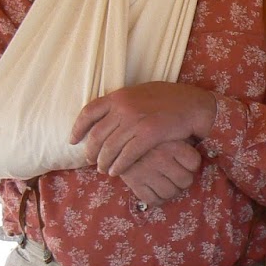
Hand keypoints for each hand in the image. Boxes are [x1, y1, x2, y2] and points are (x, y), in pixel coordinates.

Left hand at [70, 82, 215, 175]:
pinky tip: (116, 172)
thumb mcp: (140, 93)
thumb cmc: (168, 99)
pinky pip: (127, 155)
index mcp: (119, 95)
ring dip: (103, 162)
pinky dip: (119, 166)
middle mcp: (124, 107)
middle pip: (97, 134)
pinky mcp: (149, 135)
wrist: (193, 105)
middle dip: (90, 151)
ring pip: (110, 148)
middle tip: (90, 161)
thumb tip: (106, 113)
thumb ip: (122, 102)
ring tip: (103, 170)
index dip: (77, 128)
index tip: (72, 140)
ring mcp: (136, 121)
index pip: (88, 112)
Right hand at [113, 139, 201, 205]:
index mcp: (171, 142)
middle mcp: (160, 157)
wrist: (117, 137)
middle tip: (174, 174)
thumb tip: (204, 147)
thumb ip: (187, 137)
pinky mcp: (133, 182)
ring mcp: (146, 171)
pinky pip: (154, 200)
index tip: (183, 161)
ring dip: (170, 190)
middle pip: (185, 180)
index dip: (191, 164)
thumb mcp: (170, 131)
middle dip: (182, 179)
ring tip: (165, 181)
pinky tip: (155, 189)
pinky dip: (157, 199)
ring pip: (171, 193)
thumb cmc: (151, 136)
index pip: (194, 163)